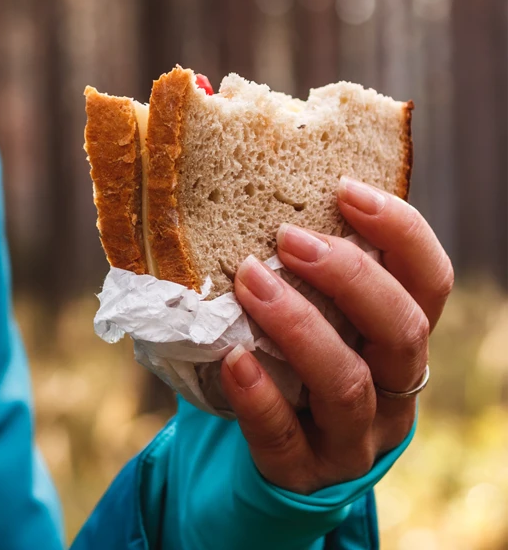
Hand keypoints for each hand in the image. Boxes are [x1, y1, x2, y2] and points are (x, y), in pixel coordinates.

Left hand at [220, 177, 453, 493]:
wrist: (284, 458)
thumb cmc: (302, 370)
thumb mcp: (326, 324)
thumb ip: (317, 280)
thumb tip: (271, 202)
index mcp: (401, 343)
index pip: (429, 281)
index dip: (400, 231)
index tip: (345, 189)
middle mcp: (393, 391)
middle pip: (401, 328)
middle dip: (348, 275)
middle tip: (288, 238)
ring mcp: (352, 438)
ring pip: (346, 383)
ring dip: (297, 325)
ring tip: (249, 281)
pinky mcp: (303, 472)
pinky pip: (284, 436)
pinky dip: (259, 395)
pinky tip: (232, 358)